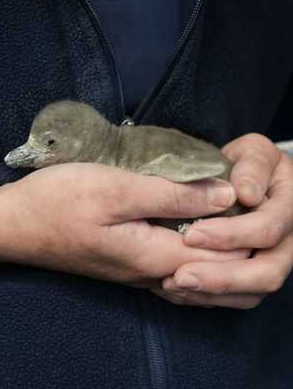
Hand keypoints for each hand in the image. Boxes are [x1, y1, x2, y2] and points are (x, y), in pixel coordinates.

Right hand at [0, 163, 247, 286]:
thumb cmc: (56, 202)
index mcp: (154, 256)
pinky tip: (191, 223)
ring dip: (218, 246)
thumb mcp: (114, 188)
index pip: (227, 256)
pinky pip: (175, 266)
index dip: (244, 226)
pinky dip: (195, 249)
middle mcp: (151, 274)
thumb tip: (225, 195)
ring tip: (220, 207)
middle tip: (235, 195)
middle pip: (216, 271)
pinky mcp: (124, 264)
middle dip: (238, 238)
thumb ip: (171, 194)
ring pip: (197, 271)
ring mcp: (136, 273)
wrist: (10, 225)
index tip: (240, 190)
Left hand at [152, 133, 292, 308]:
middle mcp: (288, 242)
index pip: (267, 230)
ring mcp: (272, 263)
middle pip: (266, 273)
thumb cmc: (249, 164)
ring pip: (250, 294)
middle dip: (222, 278)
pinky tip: (172, 290)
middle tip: (179, 276)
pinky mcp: (252, 278)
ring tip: (171, 286)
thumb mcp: (254, 152)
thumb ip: (252, 166)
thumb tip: (245, 193)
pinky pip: (234, 299)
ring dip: (210, 294)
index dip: (231, 236)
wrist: (249, 181)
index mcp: (290, 208)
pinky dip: (204, 298)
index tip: (191, 235)